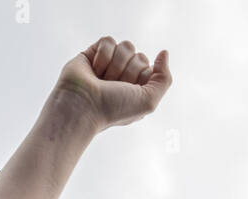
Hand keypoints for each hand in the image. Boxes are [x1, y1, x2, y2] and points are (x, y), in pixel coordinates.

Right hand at [54, 37, 171, 131]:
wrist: (83, 105)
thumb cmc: (114, 108)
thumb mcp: (149, 101)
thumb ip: (164, 78)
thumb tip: (164, 52)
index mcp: (138, 89)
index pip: (150, 69)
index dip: (141, 78)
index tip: (128, 92)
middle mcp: (125, 76)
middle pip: (139, 56)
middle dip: (128, 72)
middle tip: (113, 87)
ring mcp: (109, 64)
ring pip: (126, 46)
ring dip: (116, 65)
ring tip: (103, 79)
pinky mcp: (94, 53)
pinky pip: (109, 41)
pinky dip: (103, 56)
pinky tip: (94, 70)